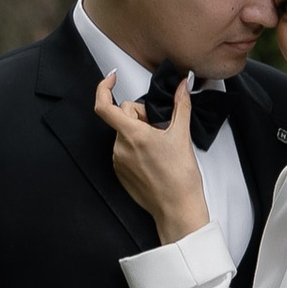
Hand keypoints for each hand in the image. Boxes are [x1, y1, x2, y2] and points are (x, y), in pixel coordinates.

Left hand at [92, 68, 210, 243]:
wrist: (177, 209)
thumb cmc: (181, 178)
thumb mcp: (182, 136)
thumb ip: (180, 105)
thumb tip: (182, 86)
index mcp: (133, 135)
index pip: (104, 106)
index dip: (104, 88)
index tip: (112, 79)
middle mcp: (120, 148)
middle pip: (121, 116)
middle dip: (139, 115)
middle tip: (159, 128)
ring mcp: (118, 162)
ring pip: (123, 133)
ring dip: (138, 132)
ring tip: (159, 146)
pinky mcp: (119, 173)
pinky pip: (123, 150)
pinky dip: (135, 147)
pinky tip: (153, 158)